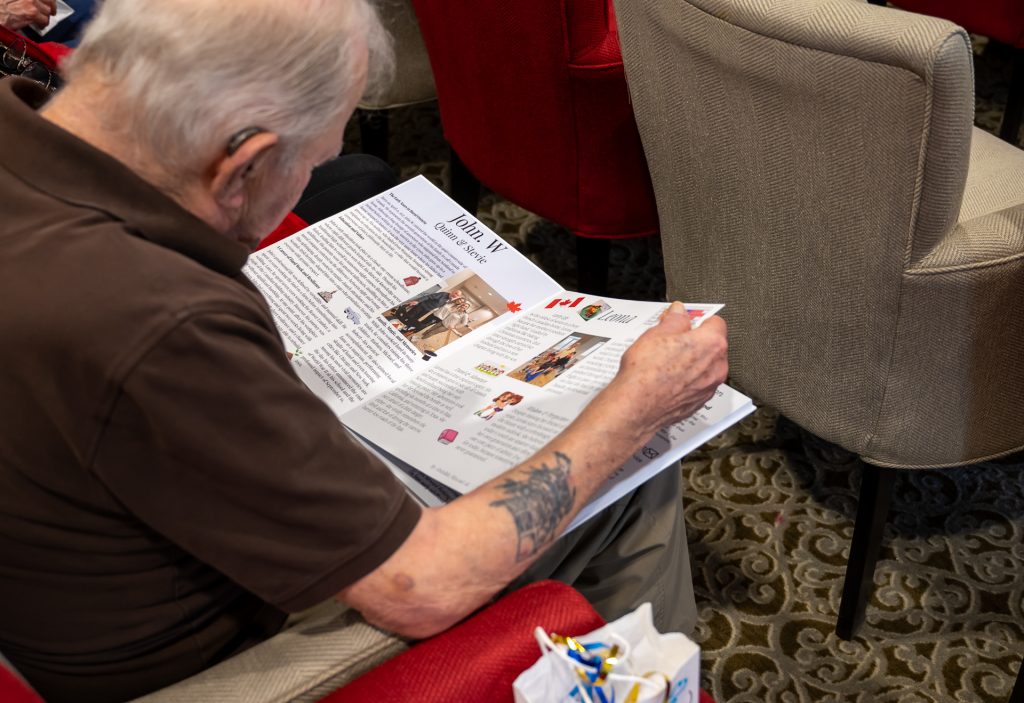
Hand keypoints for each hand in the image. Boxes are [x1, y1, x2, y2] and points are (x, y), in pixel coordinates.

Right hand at [1, 0, 54, 30]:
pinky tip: (38, 25)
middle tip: (51, 11)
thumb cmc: (1, 6)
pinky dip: (42, 24)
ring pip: (47, 11)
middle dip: (51, 7)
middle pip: (49, 0)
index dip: (49, 0)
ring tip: (41, 20)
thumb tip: (35, 2)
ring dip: (45, 17)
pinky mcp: (31, 13)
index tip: (49, 3)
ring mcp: (31, 2)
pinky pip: (45, 20)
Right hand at [604, 301, 727, 441]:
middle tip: (672, 341)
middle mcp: (717, 367)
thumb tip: (680, 313)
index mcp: (711, 344)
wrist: (636, 406)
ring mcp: (709, 387)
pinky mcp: (699, 402)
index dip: (697, 320)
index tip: (685, 323)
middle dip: (695, 342)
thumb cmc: (646, 371)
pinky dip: (687, 380)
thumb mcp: (656, 333)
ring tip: (666, 362)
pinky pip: (698, 385)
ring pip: (705, 367)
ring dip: (692, 362)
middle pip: (712, 346)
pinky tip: (667, 380)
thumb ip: (675, 320)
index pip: (715, 322)